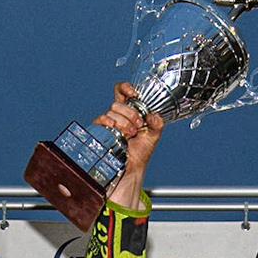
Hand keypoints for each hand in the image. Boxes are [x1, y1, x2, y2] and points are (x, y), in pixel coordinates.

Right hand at [96, 82, 162, 210]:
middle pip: (118, 103)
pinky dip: (108, 121)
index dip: (125, 88)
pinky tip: (114, 127)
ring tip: (131, 134)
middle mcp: (117, 115)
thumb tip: (153, 116)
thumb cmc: (140, 153)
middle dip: (130, 113)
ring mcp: (108, 124)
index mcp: (129, 112)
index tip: (133, 93)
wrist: (131, 170)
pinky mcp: (100, 132)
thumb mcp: (153, 136)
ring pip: (111, 111)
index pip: (122, 92)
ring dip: (123, 121)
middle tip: (139, 124)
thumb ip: (157, 124)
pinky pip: (100, 120)